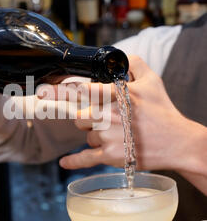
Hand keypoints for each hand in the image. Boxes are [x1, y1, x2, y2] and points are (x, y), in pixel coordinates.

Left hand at [59, 56, 194, 173]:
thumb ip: (134, 64)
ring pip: (85, 135)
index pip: (82, 90)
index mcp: (117, 95)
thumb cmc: (163, 111)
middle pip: (79, 116)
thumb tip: (118, 58)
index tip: (43, 90)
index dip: (61, 90)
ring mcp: (108, 137)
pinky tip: (64, 162)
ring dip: (94, 133)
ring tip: (118, 133)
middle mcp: (109, 116)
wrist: (177, 142)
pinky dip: (74, 161)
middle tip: (103, 117)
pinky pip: (85, 159)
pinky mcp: (111, 156)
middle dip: (86, 116)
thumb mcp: (153, 80)